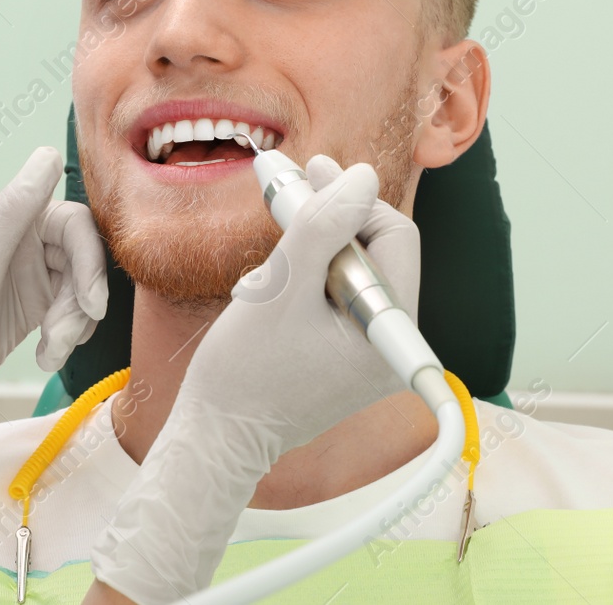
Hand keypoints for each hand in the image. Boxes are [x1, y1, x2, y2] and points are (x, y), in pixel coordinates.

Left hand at [0, 146, 108, 464]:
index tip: (90, 302)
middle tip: (64, 334)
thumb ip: (16, 205)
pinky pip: (69, 315)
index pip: (73, 224)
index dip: (90, 261)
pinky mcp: (29, 312)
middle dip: (81, 300)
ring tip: (51, 352)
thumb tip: (48, 155)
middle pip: (82, 259)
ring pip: (79, 290)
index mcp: (4, 221)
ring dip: (74, 324)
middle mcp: (18, 244)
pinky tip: (47, 357)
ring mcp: (25, 279)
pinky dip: (67, 337)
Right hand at [91, 158, 419, 603]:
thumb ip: (324, 224)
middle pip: (375, 252)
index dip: (352, 200)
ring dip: (311, 252)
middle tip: (288, 191)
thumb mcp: (280, 285)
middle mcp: (392, 347)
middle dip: (328, 222)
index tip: (307, 177)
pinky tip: (273, 287)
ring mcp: (372, 355)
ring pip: (352, 272)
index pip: (393, 236)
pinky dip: (307, 280)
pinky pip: (339, 299)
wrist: (219, 437)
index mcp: (389, 333)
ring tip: (267, 269)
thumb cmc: (243, 371)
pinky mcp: (349, 360)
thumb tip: (364, 176)